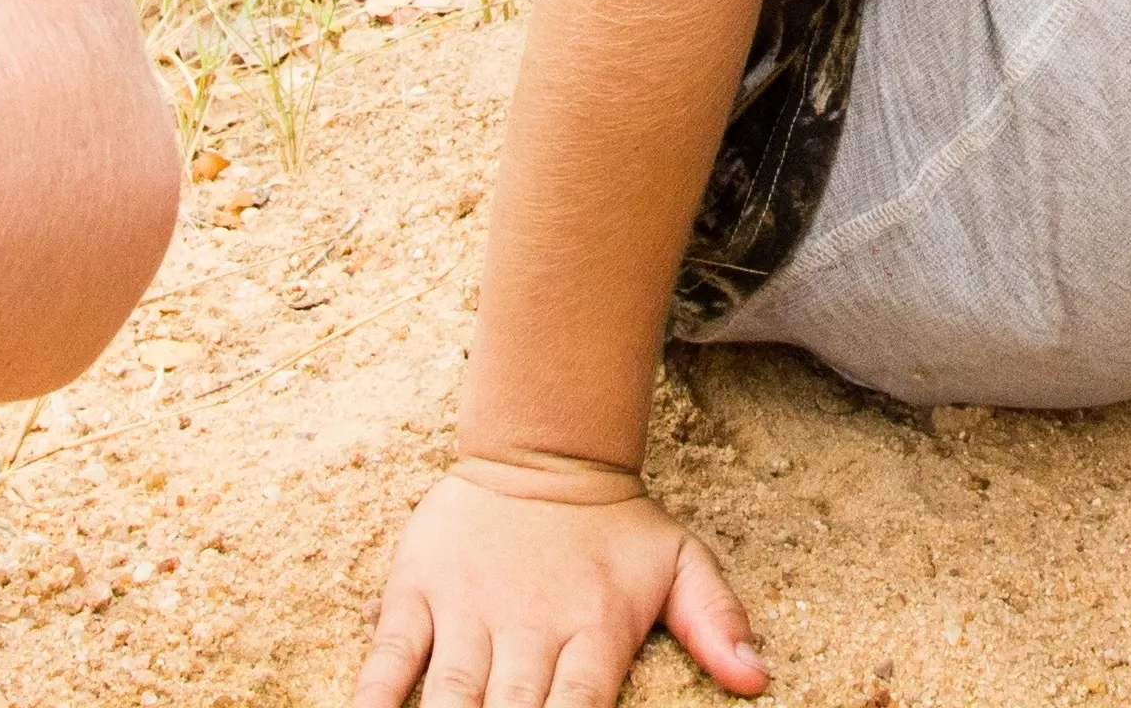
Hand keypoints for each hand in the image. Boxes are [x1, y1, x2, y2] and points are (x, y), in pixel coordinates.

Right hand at [355, 464, 763, 707]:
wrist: (544, 448)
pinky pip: (391, 655)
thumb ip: (717, 621)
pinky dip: (373, 696)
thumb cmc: (617, 526)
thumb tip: (757, 681)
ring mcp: (469, 610)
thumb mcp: (682, 561)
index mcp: (593, 633)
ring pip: (449, 698)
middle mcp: (530, 628)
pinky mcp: (418, 590)